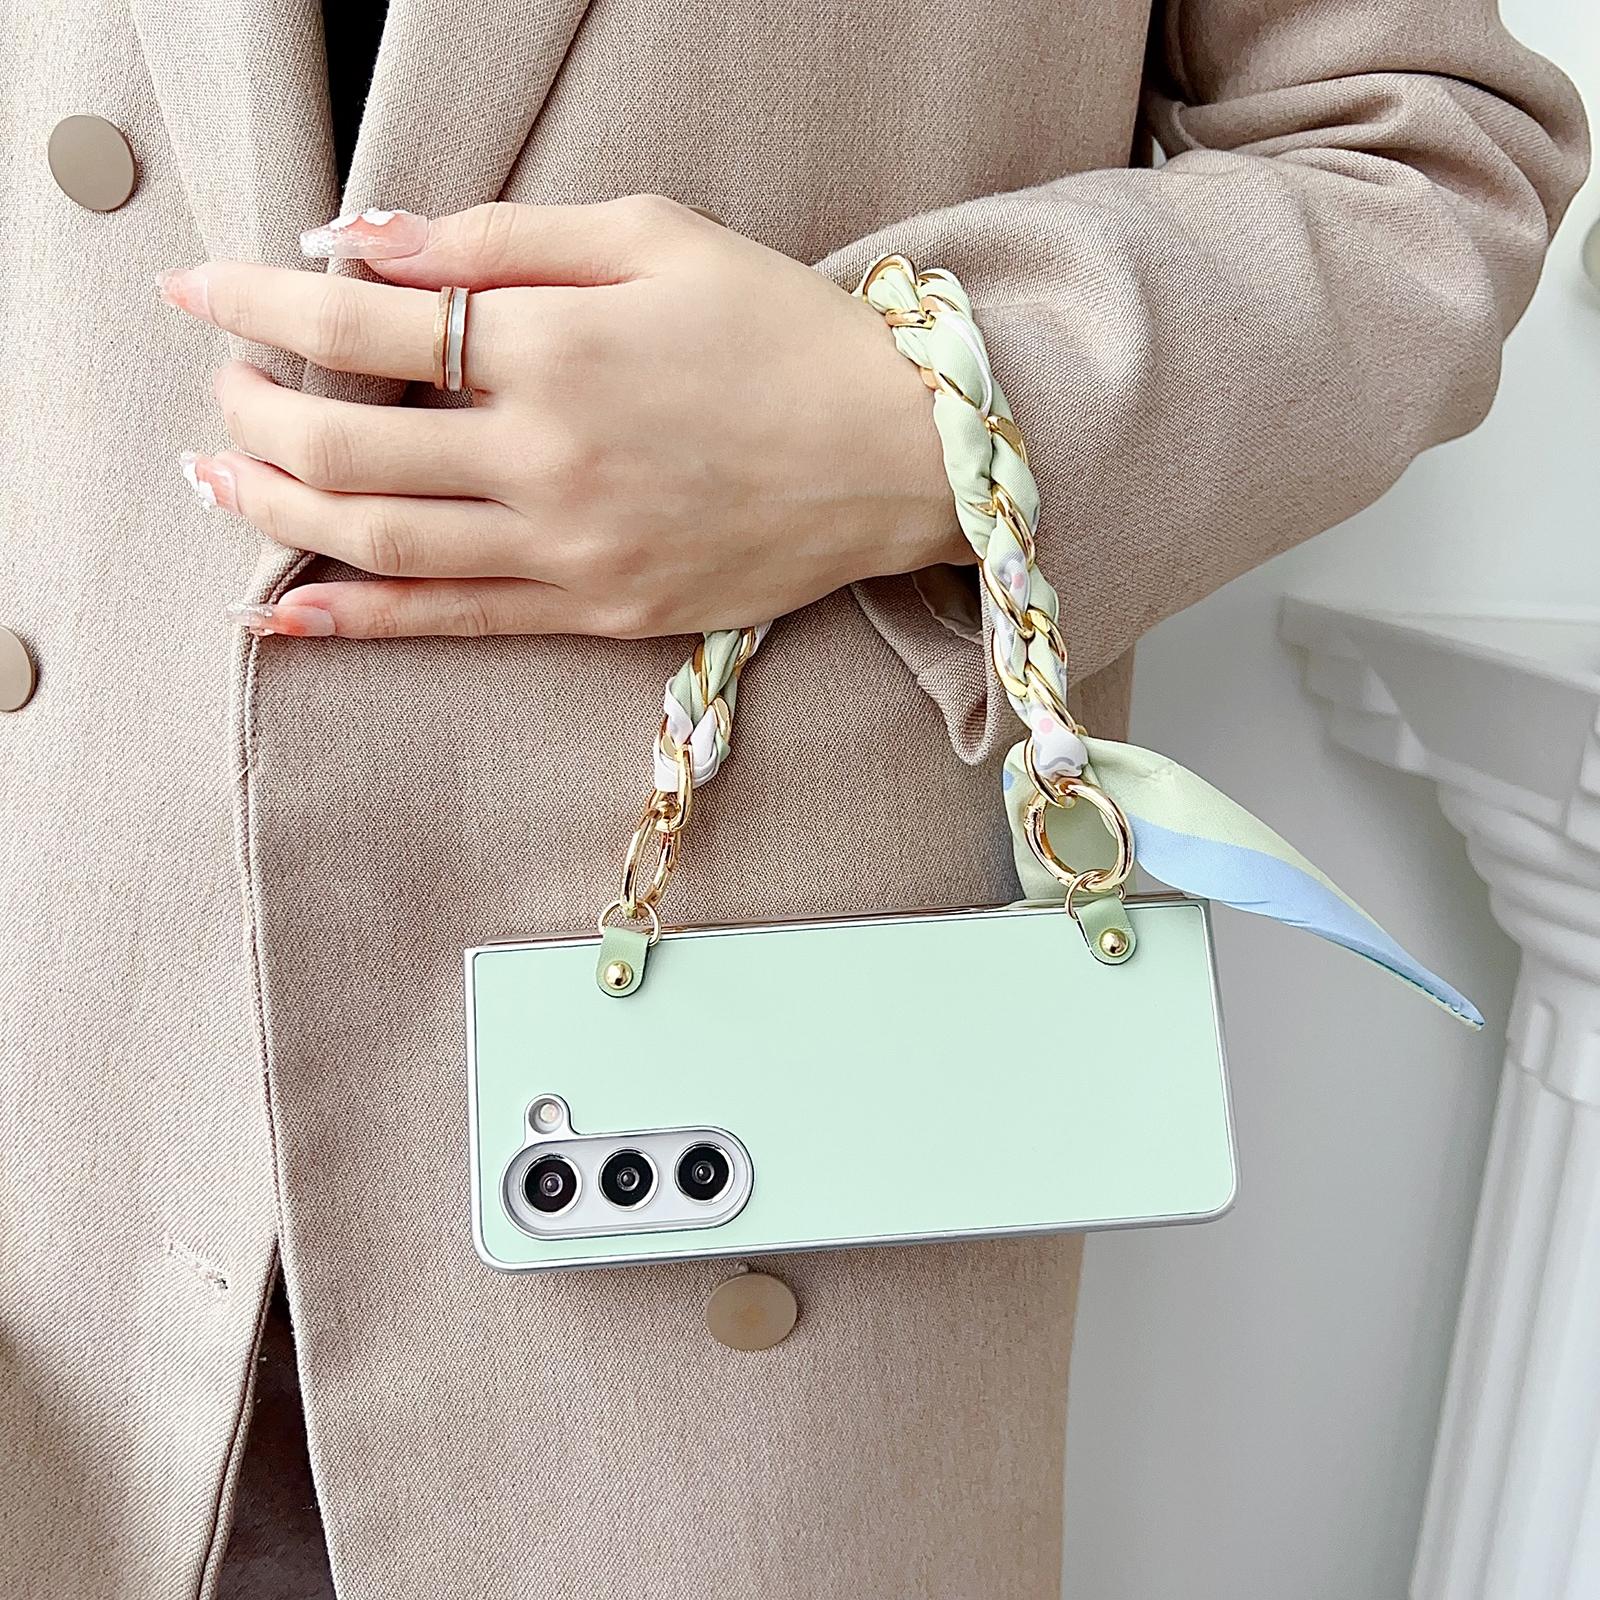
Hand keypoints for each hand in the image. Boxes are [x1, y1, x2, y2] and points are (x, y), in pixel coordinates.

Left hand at [158, 197, 966, 639]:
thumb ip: (496, 239)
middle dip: (253, 412)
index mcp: (558, 348)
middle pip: (345, 448)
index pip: (361, 327)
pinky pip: (456, 623)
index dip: (258, 305)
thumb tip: (360, 244)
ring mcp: (572, 551)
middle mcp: (549, 459)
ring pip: (381, 544)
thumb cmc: (783, 330)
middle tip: (223, 385)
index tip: (202, 290)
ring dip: (275, 512)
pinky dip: (359, 617)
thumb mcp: (651, 237)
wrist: (897, 454)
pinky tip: (284, 612)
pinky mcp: (600, 612)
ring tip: (218, 481)